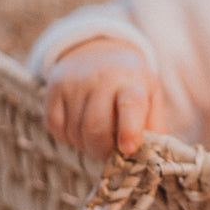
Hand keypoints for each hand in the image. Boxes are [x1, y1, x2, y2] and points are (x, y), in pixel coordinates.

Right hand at [44, 37, 166, 160]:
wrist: (97, 51)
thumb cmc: (129, 84)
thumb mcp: (151, 97)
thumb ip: (154, 127)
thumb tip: (151, 157)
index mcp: (132, 82)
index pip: (131, 105)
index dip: (129, 130)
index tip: (128, 149)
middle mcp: (102, 79)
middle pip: (96, 128)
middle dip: (103, 151)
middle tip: (110, 154)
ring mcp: (76, 83)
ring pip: (76, 132)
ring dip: (86, 146)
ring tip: (96, 136)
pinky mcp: (55, 89)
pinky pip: (56, 128)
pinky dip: (67, 138)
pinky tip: (78, 128)